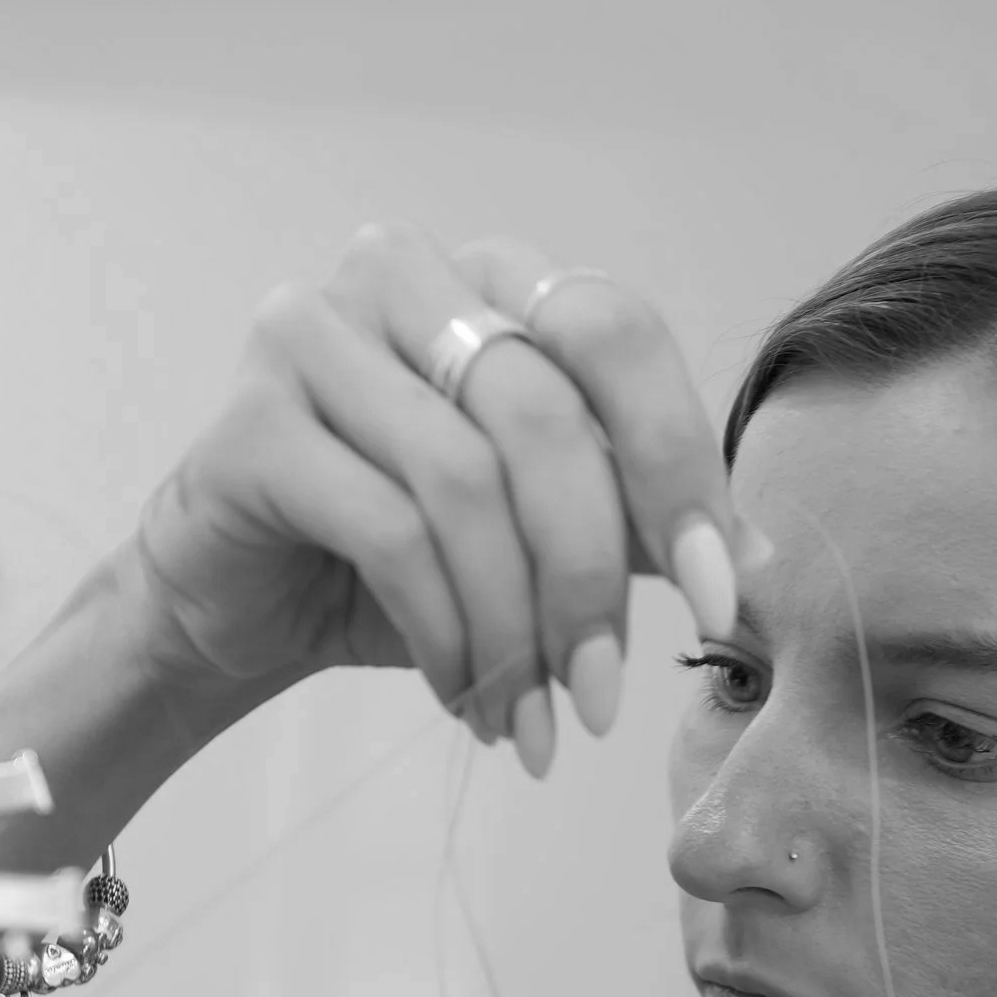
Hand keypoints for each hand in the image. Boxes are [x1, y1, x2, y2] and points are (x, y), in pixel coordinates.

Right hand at [131, 225, 759, 770]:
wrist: (238, 601)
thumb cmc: (395, 556)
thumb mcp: (540, 538)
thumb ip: (641, 525)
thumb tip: (759, 563)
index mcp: (494, 277)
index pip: (617, 335)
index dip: (681, 469)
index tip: (720, 601)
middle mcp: (404, 276)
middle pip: (544, 414)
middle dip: (593, 573)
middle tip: (609, 694)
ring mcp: (314, 332)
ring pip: (466, 482)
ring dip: (517, 625)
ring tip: (534, 719)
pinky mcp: (254, 420)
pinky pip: (387, 531)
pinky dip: (445, 632)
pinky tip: (466, 697)